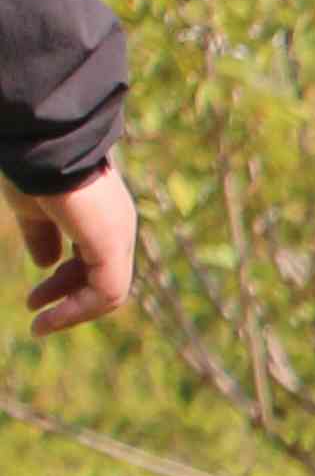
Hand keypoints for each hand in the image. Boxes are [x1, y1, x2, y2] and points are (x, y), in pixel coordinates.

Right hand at [14, 166, 133, 333]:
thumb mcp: (34, 210)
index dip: (64, 283)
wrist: (41, 148)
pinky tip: (50, 319)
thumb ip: (41, 236)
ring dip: (73, 312)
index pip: (93, 259)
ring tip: (41, 326)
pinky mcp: (113, 246)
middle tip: (34, 313)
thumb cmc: (34, 171)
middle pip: (101, 276)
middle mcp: (117, 227)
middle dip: (67, 298)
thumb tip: (45, 263)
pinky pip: (106, 292)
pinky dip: (79, 311)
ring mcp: (119, 236)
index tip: (33, 301)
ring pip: (108, 290)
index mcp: (101, 217)